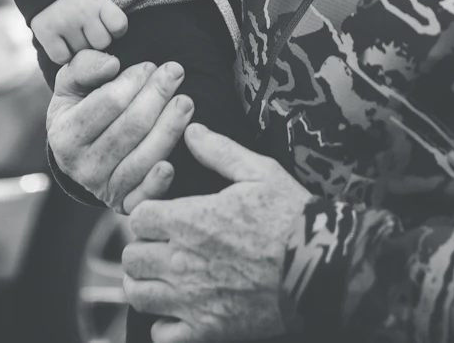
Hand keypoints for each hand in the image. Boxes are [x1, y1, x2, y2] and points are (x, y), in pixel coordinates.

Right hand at [30, 0, 128, 64]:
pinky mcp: (45, 33)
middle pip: (101, 43)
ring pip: (82, 53)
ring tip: (75, 35)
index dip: (116, 30)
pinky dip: (63, 55)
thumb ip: (109, 6)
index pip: (119, 26)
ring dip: (80, 48)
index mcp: (97, 0)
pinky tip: (63, 43)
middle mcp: (82, 12)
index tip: (109, 27)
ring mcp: (63, 23)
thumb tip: (120, 31)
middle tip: (89, 32)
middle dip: (97, 40)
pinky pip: (62, 58)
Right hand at [47, 50, 195, 212]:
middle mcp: (82, 166)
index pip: (109, 102)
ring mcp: (103, 188)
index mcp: (65, 135)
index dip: (135, 80)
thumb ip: (85, 66)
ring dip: (170, 127)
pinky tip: (172, 163)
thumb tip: (112, 65)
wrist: (80, 152)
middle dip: (158, 95)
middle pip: (132, 127)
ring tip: (186, 101)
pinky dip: (159, 181)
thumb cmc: (80, 108)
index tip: (150, 65)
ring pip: (143, 157)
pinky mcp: (124, 204)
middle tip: (176, 71)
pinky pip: (144, 195)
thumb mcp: (71, 83)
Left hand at [123, 123, 311, 342]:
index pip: (138, 218)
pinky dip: (164, 325)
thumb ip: (220, 151)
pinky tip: (179, 312)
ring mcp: (191, 299)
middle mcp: (181, 260)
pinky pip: (162, 335)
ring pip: (139, 295)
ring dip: (147, 285)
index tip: (164, 219)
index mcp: (189, 220)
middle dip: (143, 250)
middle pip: (132, 257)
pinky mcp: (206, 329)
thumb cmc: (291, 216)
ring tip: (164, 279)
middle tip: (164, 248)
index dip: (148, 216)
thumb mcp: (260, 171)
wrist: (321, 267)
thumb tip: (191, 131)